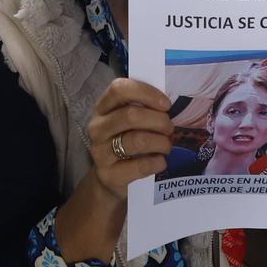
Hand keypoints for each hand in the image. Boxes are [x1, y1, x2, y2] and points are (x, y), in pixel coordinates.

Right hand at [84, 77, 176, 199]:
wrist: (109, 177)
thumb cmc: (125, 142)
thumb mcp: (128, 122)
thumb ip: (142, 109)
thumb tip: (167, 105)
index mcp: (102, 108)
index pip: (119, 89)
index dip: (145, 93)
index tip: (166, 104)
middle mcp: (97, 127)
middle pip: (130, 115)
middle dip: (159, 121)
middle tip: (170, 128)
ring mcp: (100, 152)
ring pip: (137, 140)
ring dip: (160, 142)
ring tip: (166, 146)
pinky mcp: (109, 174)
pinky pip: (140, 166)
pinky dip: (157, 162)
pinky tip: (160, 162)